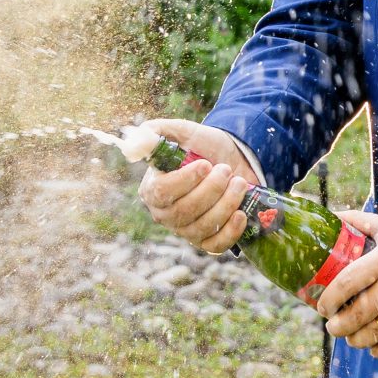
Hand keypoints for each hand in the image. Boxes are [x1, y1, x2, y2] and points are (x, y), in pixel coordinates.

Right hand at [138, 119, 261, 254]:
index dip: (185, 180)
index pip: (162, 192)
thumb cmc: (205, 147)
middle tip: (226, 170)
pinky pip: (215, 245)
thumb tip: (136, 139)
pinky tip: (241, 213)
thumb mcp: (184, 132)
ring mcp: (185, 230)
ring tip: (240, 183)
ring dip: (227, 203)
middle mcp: (165, 213)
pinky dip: (231, 230)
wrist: (234, 160)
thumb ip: (157, 131)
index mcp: (152, 189)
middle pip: (184, 211)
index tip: (206, 164)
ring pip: (202, 227)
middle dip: (211, 190)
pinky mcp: (207, 241)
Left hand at [316, 211, 377, 359]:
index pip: (347, 282)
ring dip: (356, 340)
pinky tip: (374, 348)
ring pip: (375, 332)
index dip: (329, 298)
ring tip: (350, 338)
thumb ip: (362, 222)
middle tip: (332, 327)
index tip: (321, 307)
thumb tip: (332, 216)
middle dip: (338, 326)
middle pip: (358, 314)